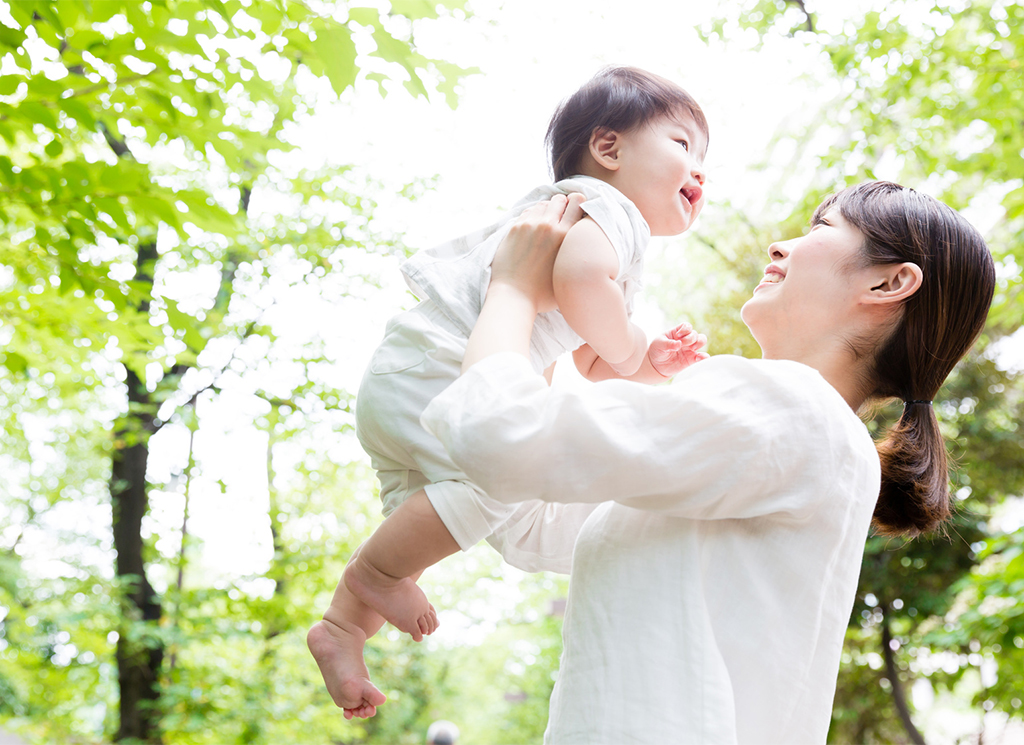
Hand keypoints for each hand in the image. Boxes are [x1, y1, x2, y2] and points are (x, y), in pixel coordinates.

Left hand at [491, 192, 585, 313]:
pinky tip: (533, 228)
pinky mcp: (515, 228)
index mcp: (566, 236)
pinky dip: (533, 216)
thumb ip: (577, 254)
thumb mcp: (570, 272)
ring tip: (546, 224)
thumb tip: (582, 247)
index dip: (578, 203)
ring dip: (547, 210)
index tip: (577, 209)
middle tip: (561, 217)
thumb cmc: (543, 293)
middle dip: (562, 205)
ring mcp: (530, 225)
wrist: (514, 296)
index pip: (578, 203)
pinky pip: (528, 212)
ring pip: (543, 204)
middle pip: (560, 199)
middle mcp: (549, 225)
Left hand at [648, 322, 708, 377]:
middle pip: (695, 334)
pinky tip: (700, 358)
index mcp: (677, 332)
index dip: (685, 329)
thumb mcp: (658, 344)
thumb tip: (678, 344)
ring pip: (702, 341)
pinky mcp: (692, 359)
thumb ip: (668, 344)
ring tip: (692, 349)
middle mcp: (685, 339)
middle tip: (682, 345)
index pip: (687, 326)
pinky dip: (704, 356)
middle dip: (690, 338)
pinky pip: (702, 356)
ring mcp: (690, 349)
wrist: (657, 366)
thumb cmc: (657, 351)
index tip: (677, 336)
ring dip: (699, 343)